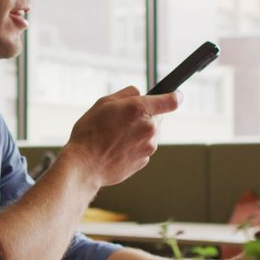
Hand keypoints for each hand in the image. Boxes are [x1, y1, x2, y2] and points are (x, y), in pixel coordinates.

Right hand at [59, 86, 179, 189]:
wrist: (84, 165)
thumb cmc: (89, 133)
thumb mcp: (103, 103)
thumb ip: (126, 94)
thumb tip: (139, 93)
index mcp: (139, 109)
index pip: (171, 101)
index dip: (175, 96)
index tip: (175, 96)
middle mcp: (148, 128)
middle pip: (158, 117)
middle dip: (145, 116)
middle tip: (123, 120)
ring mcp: (148, 147)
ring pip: (150, 134)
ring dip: (139, 132)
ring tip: (116, 137)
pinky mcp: (144, 161)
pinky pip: (143, 148)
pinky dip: (134, 147)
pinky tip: (117, 148)